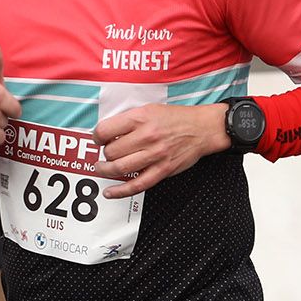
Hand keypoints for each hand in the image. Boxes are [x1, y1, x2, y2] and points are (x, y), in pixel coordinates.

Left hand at [93, 103, 229, 198]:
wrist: (203, 128)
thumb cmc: (177, 118)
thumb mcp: (149, 109)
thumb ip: (128, 120)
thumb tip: (107, 132)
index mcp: (140, 118)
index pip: (105, 130)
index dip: (97, 137)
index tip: (98, 139)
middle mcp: (146, 136)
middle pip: (111, 151)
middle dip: (104, 154)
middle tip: (106, 153)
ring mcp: (155, 155)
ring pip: (119, 168)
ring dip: (106, 171)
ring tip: (102, 169)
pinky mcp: (162, 170)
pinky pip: (137, 185)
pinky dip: (120, 191)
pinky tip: (110, 192)